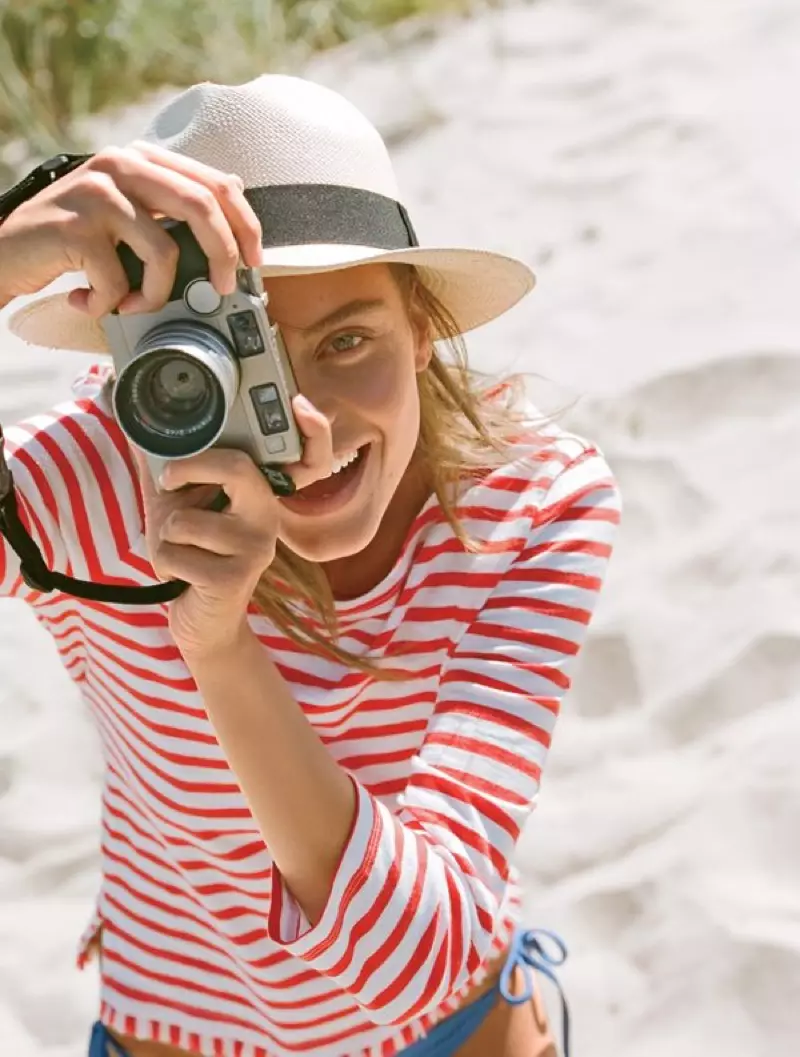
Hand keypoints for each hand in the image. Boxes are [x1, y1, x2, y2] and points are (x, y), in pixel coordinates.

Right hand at [0, 142, 261, 312]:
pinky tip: (88, 301)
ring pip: (164, 252)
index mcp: (142, 159)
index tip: (254, 261)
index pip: (215, 182)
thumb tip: (232, 225)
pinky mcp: (76, 226)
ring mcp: (97, 193)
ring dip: (154, 295)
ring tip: (130, 305)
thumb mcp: (127, 215)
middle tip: (222, 290)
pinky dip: (108, 304)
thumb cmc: (73, 241)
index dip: (245, 224)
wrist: (5, 251)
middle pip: (201, 207)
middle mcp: (121, 165)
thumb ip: (169, 211)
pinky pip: (119, 280)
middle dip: (222, 257)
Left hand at [135, 394, 334, 657]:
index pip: (240, 458)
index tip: (170, 473)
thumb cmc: (194, 561)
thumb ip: (164, 476)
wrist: (207, 625)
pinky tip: (181, 578)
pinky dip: (164, 566)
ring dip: (165, 539)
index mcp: (258, 499)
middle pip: (235, 470)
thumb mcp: (179, 513)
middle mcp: (266, 521)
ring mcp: (253, 550)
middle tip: (168, 492)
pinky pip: (175, 555)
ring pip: (184, 520)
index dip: (200, 457)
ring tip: (179, 554)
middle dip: (187, 475)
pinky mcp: (233, 579)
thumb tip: (136, 434)